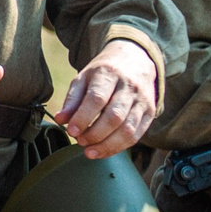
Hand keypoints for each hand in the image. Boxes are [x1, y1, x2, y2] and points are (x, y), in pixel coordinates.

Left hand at [55, 40, 159, 158]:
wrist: (136, 59)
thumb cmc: (104, 73)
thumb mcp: (84, 78)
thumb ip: (72, 99)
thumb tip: (60, 120)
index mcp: (109, 74)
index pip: (97, 98)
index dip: (83, 118)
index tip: (71, 131)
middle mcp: (129, 86)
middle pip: (114, 116)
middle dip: (95, 134)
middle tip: (80, 141)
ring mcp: (142, 100)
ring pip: (127, 129)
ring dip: (107, 145)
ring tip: (90, 151)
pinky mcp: (150, 112)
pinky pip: (136, 135)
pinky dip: (119, 147)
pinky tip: (104, 151)